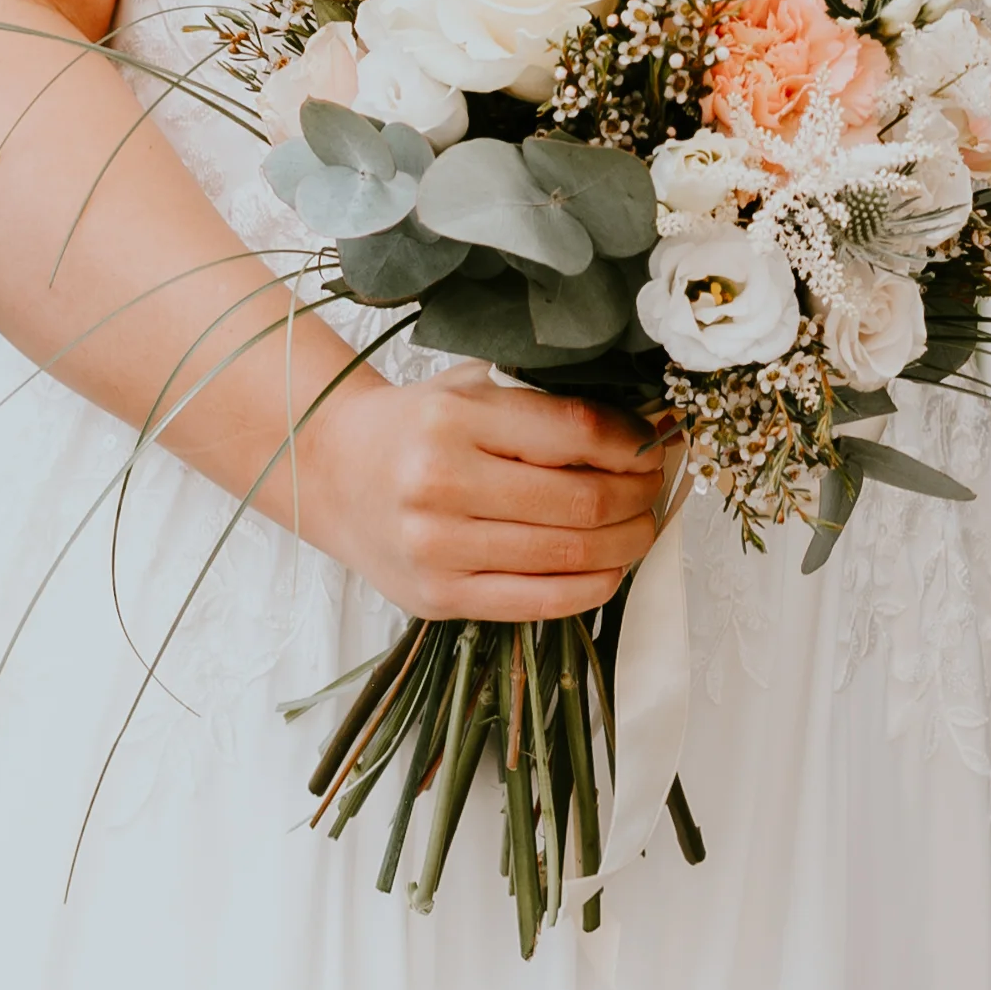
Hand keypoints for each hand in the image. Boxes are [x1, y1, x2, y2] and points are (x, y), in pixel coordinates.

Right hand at [300, 364, 667, 619]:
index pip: (577, 431)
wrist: (334, 472)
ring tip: (642, 524)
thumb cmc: (417, 426)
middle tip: (656, 485)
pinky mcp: (438, 597)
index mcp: (455, 418)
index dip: (634, 441)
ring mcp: (438, 548)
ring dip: (627, 542)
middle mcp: (441, 483)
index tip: (654, 442)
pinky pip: (540, 602)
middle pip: (582, 500)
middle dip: (639, 495)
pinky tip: (611, 566)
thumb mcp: (473, 387)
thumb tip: (643, 425)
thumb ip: (546, 401)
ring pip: (569, 554)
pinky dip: (593, 586)